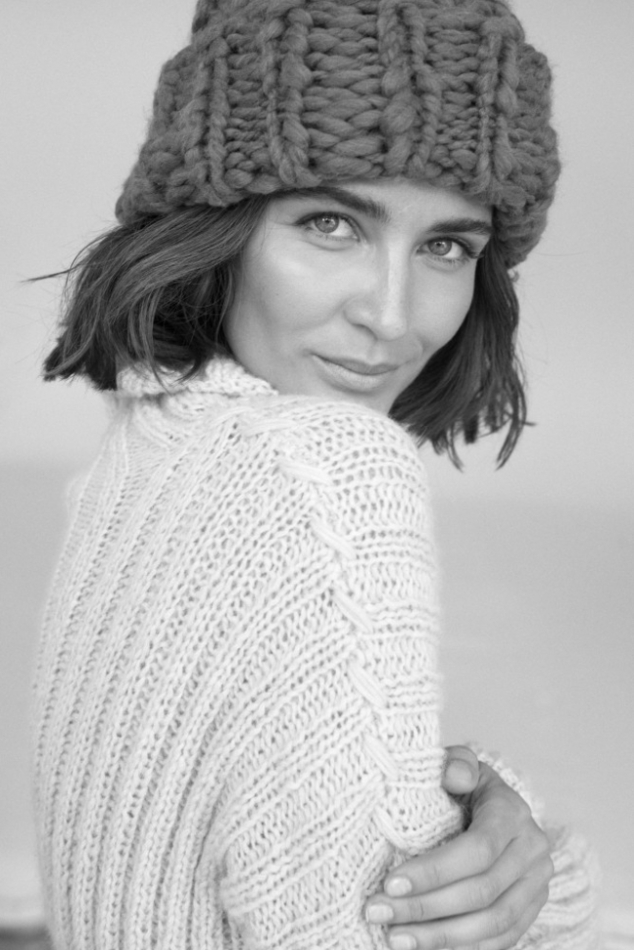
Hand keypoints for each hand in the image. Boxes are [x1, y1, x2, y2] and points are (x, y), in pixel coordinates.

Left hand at [365, 746, 553, 949]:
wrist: (493, 806)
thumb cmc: (464, 785)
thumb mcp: (458, 763)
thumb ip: (455, 762)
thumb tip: (454, 776)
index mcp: (513, 812)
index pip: (477, 850)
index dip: (433, 871)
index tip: (389, 883)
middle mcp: (532, 851)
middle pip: (481, 892)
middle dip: (425, 907)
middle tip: (378, 912)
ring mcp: (536, 885)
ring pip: (491, 923)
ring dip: (440, 937)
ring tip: (395, 938)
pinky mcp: (531, 910)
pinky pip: (500, 940)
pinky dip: (462, 948)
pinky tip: (424, 947)